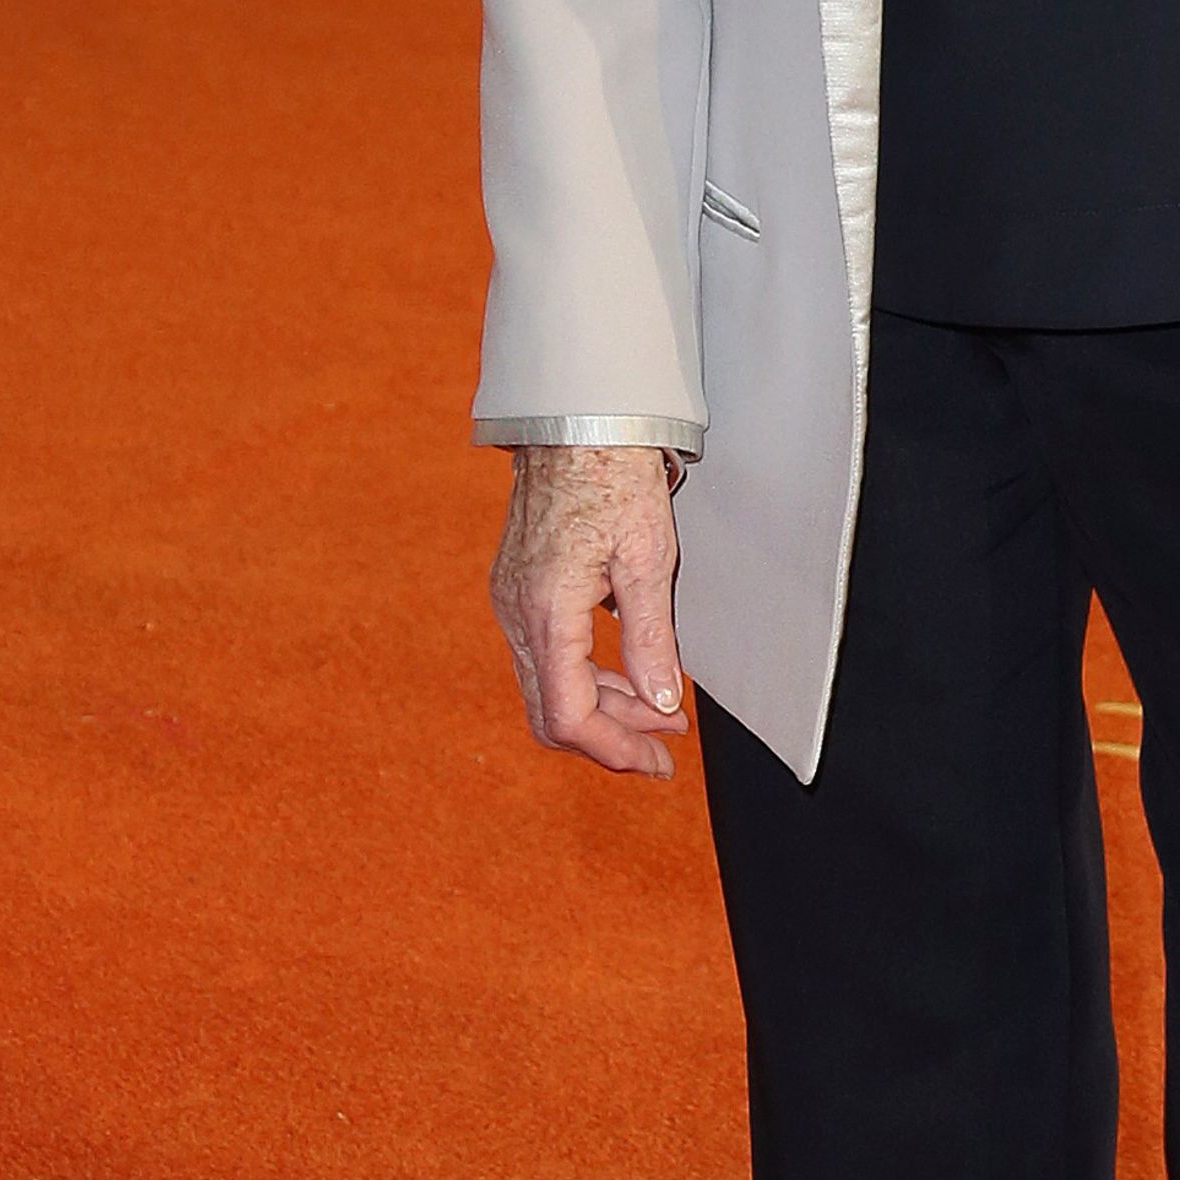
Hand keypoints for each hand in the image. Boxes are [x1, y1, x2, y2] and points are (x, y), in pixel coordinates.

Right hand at [491, 443, 688, 778]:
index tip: (659, 761)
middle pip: (552, 712)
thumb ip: (651, 639)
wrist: (577, 418)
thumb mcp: (648, 559)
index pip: (569, 716)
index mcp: (547, 613)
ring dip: (604, 708)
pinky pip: (544, 656)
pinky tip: (629, 674)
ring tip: (662, 712)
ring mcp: (511, 601)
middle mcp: (516, 614)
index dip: (615, 749)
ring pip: (548, 687)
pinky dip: (586, 676)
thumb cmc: (614, 476)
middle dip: (612, 738)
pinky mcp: (518, 588)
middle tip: (667, 747)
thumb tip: (662, 701)